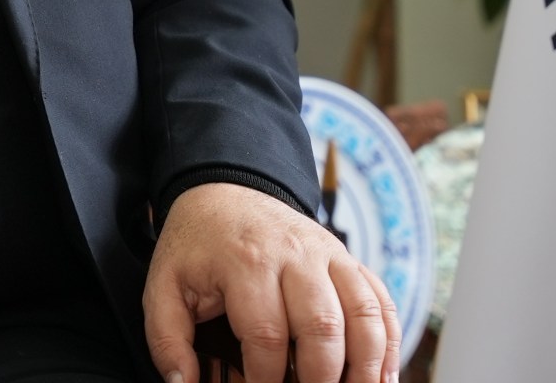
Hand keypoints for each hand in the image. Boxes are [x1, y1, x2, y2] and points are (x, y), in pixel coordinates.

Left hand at [142, 182, 397, 382]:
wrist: (223, 192)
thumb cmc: (197, 246)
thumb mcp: (165, 285)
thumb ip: (167, 338)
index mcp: (245, 261)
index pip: (266, 333)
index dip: (266, 380)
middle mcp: (294, 254)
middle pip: (322, 326)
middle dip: (321, 379)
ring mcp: (327, 254)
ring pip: (363, 314)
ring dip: (367, 365)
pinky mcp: (347, 259)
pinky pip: (380, 301)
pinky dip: (390, 342)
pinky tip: (383, 377)